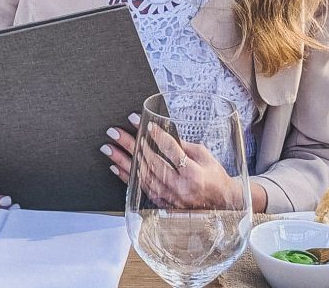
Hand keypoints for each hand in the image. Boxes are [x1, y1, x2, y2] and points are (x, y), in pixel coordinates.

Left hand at [101, 116, 240, 208]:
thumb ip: (183, 145)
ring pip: (141, 175)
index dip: (157, 136)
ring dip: (123, 160)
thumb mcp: (205, 156)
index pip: (171, 150)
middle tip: (115, 132)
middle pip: (150, 162)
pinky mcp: (162, 203)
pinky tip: (115, 165)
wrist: (220, 204)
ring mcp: (169, 197)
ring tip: (108, 147)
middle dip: (130, 144)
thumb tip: (162, 133)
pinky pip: (140, 188)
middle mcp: (179, 188)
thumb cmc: (213, 177)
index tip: (144, 124)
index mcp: (193, 174)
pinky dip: (126, 176)